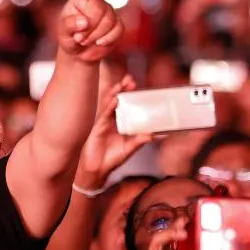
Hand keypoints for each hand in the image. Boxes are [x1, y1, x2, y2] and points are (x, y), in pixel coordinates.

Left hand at [58, 0, 123, 62]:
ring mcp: (109, 12)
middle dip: (89, 28)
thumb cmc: (69, 38)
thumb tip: (84, 22)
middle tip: (79, 38)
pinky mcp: (118, 24)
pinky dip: (107, 40)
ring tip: (86, 41)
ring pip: (109, 20)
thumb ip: (69, 25)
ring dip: (96, 36)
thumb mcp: (63, 33)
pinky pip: (118, 30)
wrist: (80, 52)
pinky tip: (99, 44)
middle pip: (99, 9)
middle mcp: (96, 1)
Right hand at [75, 70, 153, 188]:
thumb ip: (140, 141)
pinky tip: (114, 100)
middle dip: (124, 90)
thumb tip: (153, 135)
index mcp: (122, 124)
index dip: (132, 96)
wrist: (97, 169)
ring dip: (115, 94)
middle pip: (119, 101)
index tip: (139, 87)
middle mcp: (113, 121)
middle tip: (130, 80)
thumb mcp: (129, 149)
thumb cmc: (111, 159)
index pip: (128, 106)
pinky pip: (104, 115)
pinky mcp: (98, 128)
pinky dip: (109, 107)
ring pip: (110, 104)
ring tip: (122, 84)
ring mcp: (105, 123)